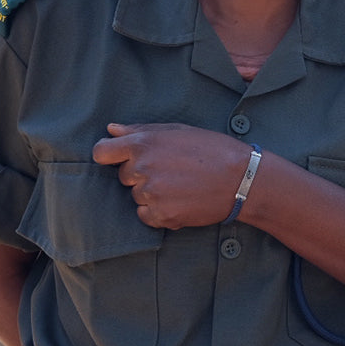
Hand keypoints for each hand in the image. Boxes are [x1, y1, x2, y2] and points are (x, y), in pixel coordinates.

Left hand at [91, 123, 251, 228]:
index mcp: (143, 143)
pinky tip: (181, 201)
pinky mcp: (161, 216)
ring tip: (182, 186)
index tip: (121, 158)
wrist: (243, 179)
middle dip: (141, 174)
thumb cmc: (213, 149)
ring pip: (137, 196)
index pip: (102, 152)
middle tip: (172, 171)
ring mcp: (150, 194)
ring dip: (153, 194)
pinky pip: (146, 215)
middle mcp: (142, 168)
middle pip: (124, 176)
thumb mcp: (178, 131)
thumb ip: (140, 130)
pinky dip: (159, 212)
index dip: (110, 155)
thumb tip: (111, 130)